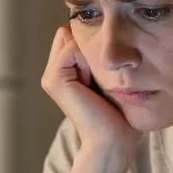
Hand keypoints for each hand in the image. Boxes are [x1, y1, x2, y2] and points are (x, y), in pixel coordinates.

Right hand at [41, 26, 140, 158]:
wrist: (114, 140)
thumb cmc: (121, 114)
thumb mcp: (113, 78)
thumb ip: (104, 57)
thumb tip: (109, 32)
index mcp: (66, 70)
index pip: (77, 33)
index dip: (95, 43)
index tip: (109, 71)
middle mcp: (55, 71)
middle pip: (72, 32)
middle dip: (91, 46)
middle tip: (103, 77)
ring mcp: (51, 75)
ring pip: (73, 37)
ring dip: (92, 54)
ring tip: (98, 82)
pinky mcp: (54, 80)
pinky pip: (72, 47)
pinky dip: (89, 61)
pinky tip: (93, 84)